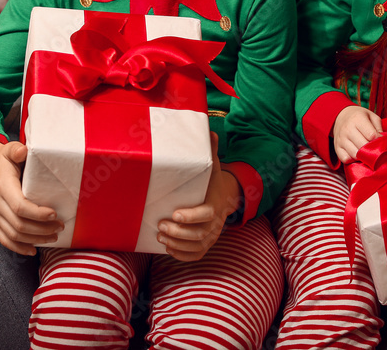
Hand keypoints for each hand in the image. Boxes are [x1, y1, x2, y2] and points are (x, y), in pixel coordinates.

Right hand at [0, 139, 62, 255]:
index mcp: (1, 186)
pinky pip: (4, 240)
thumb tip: (24, 151)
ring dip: (35, 239)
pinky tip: (33, 250)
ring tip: (54, 237)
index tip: (55, 214)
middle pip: (19, 224)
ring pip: (13, 235)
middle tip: (61, 227)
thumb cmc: (2, 158)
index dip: (38, 214)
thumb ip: (16, 150)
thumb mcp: (8, 149)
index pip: (20, 207)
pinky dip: (19, 248)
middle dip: (42, 229)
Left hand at [157, 133, 240, 261]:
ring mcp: (212, 236)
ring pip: (196, 246)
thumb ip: (211, 152)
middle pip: (199, 234)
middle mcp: (216, 223)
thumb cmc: (212, 182)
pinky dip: (182, 255)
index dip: (191, 217)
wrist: (226, 199)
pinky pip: (196, 255)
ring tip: (160, 236)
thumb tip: (210, 131)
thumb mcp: (213, 167)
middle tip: (160, 226)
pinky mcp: (206, 245)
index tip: (174, 214)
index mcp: (216, 204)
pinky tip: (169, 248)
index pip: (206, 214)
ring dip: (177, 244)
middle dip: (178, 233)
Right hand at [332, 105, 382, 162]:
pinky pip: (346, 159)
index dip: (379, 140)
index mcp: (357, 119)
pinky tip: (356, 154)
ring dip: (363, 156)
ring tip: (366, 151)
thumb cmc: (359, 118)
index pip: (371, 135)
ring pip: (355, 154)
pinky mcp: (337, 147)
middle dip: (372, 150)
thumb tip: (382, 142)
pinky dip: (352, 160)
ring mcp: (341, 139)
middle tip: (375, 148)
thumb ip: (379, 128)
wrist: (341, 116)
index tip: (381, 141)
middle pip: (363, 146)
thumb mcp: (371, 117)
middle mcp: (347, 129)